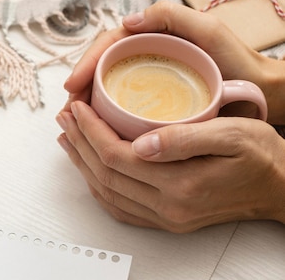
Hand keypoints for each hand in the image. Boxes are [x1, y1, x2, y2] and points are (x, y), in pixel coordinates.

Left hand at [57, 101, 284, 231]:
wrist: (282, 188)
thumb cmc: (262, 156)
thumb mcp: (232, 134)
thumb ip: (184, 139)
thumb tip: (141, 144)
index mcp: (181, 184)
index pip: (117, 156)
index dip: (91, 130)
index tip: (77, 107)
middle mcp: (169, 207)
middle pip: (105, 174)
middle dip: (79, 142)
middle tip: (65, 116)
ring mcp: (167, 217)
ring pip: (107, 192)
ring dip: (82, 163)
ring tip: (67, 137)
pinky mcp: (168, 220)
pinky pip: (121, 208)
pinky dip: (98, 186)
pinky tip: (89, 167)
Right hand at [63, 0, 284, 122]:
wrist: (262, 92)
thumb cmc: (238, 60)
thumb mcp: (208, 30)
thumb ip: (172, 16)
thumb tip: (125, 22)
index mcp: (151, 35)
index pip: (108, 45)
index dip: (86, 64)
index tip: (73, 87)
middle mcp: (145, 53)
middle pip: (101, 66)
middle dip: (79, 86)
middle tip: (67, 111)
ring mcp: (148, 77)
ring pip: (107, 86)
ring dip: (86, 102)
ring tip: (74, 122)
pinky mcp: (154, 98)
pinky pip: (122, 102)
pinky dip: (103, 114)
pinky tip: (95, 129)